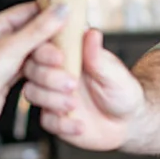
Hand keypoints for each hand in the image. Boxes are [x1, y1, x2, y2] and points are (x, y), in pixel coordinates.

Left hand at [0, 2, 68, 131]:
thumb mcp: (13, 47)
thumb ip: (39, 29)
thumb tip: (61, 9)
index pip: (28, 11)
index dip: (49, 12)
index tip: (69, 15)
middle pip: (35, 34)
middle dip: (53, 42)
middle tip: (69, 47)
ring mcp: (5, 59)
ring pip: (35, 54)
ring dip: (50, 61)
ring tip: (65, 66)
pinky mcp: (10, 76)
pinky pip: (33, 69)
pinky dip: (45, 72)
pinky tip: (56, 75)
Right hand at [23, 28, 144, 150]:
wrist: (128, 121)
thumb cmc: (122, 90)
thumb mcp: (114, 73)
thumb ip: (98, 57)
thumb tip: (92, 33)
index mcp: (68, 55)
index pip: (43, 46)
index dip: (45, 51)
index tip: (59, 58)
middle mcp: (55, 73)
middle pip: (31, 69)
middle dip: (47, 77)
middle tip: (71, 84)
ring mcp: (52, 95)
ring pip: (32, 93)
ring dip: (52, 99)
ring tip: (74, 104)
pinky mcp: (54, 118)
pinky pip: (46, 121)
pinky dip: (62, 124)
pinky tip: (79, 125)